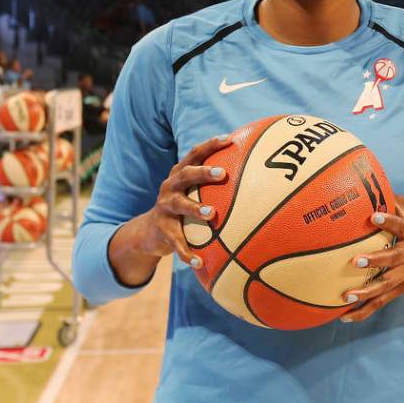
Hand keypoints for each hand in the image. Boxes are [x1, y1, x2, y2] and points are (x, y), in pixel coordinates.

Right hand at [110, 134, 229, 279]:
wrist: (149, 233)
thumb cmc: (183, 208)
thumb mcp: (193, 192)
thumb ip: (214, 183)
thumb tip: (254, 175)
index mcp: (180, 174)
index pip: (194, 154)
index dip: (210, 145)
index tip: (229, 139)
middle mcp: (170, 187)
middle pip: (185, 174)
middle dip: (203, 172)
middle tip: (223, 173)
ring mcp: (165, 208)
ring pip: (179, 205)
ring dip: (195, 208)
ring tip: (211, 213)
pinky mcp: (162, 230)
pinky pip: (176, 242)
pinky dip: (187, 253)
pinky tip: (200, 263)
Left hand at [342, 196, 403, 322]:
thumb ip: (396, 202)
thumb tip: (371, 184)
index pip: (401, 225)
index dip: (388, 220)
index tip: (373, 215)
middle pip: (393, 258)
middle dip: (375, 260)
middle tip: (356, 260)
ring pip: (386, 285)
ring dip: (366, 291)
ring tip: (346, 295)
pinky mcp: (403, 289)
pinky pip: (382, 301)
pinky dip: (365, 310)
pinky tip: (346, 316)